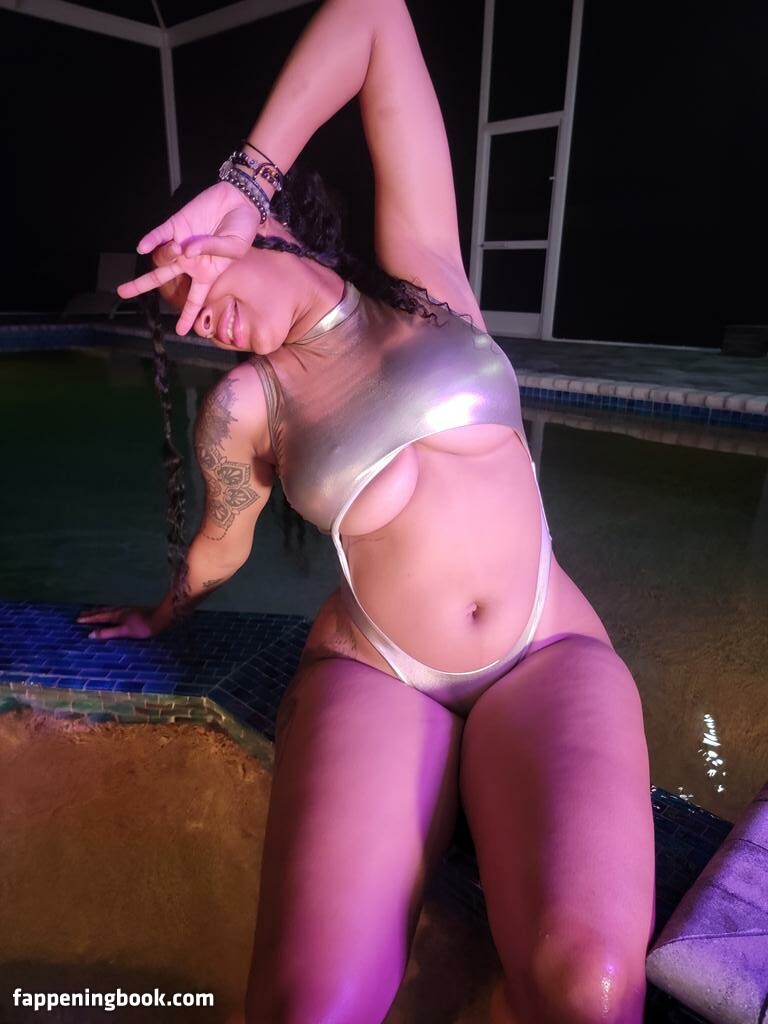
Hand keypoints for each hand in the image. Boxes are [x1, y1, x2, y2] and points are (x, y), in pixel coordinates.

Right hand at [77, 606, 165, 640]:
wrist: (162, 614)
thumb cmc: (144, 626)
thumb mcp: (124, 631)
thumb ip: (108, 633)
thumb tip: (90, 635)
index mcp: (116, 615)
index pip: (99, 617)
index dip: (89, 619)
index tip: (78, 619)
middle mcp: (120, 609)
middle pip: (103, 610)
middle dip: (92, 613)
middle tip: (82, 613)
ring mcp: (128, 607)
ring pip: (110, 608)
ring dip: (101, 609)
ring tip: (94, 610)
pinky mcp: (135, 607)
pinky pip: (118, 607)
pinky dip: (111, 609)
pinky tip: (115, 609)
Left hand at [117, 181, 261, 335]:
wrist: (240, 201)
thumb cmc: (243, 230)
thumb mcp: (235, 247)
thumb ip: (213, 251)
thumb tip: (187, 251)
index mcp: (207, 273)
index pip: (195, 299)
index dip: (189, 316)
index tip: (181, 331)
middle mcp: (190, 261)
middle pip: (162, 278)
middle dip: (141, 285)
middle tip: (122, 292)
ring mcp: (181, 242)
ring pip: (162, 257)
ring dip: (166, 255)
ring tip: (180, 247)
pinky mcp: (176, 224)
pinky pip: (159, 235)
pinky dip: (150, 241)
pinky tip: (142, 247)